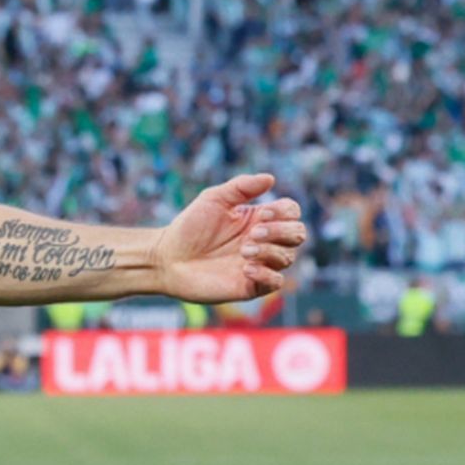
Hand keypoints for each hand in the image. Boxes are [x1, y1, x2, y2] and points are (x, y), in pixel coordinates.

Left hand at [151, 173, 307, 302]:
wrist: (167, 258)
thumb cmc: (189, 226)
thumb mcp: (213, 199)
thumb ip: (241, 187)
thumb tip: (271, 178)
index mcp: (258, 219)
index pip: (291, 212)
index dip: (284, 212)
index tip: (262, 213)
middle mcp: (264, 241)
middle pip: (297, 234)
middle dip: (281, 232)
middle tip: (254, 233)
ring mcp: (259, 264)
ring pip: (288, 257)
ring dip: (270, 251)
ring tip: (244, 250)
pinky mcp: (251, 285)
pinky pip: (276, 283)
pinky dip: (268, 275)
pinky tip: (246, 269)